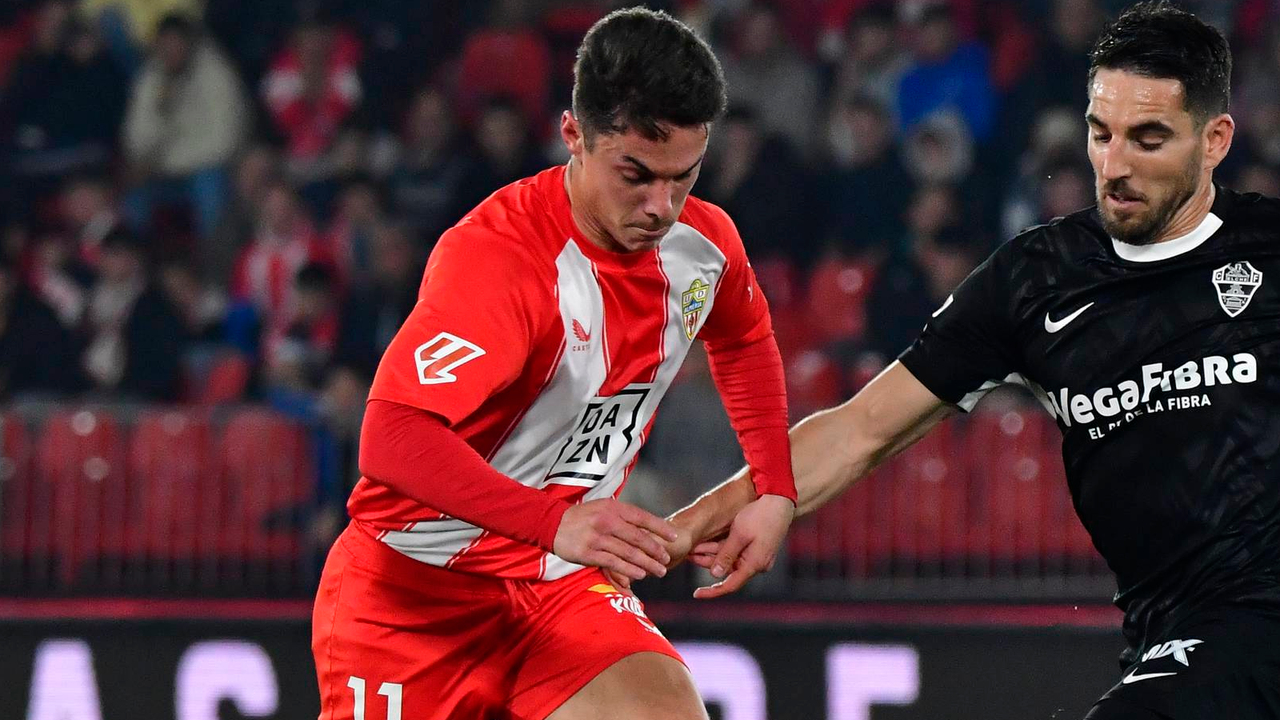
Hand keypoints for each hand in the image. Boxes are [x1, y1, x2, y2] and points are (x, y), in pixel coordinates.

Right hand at [553, 498, 677, 582]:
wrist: (552, 524)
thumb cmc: (582, 517)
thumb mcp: (602, 508)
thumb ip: (622, 515)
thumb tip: (647, 526)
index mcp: (613, 508)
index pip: (642, 517)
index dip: (660, 527)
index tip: (674, 536)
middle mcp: (607, 521)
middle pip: (638, 538)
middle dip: (656, 550)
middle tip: (667, 558)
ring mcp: (598, 538)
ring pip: (629, 553)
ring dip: (647, 563)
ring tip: (659, 570)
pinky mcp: (589, 553)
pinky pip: (614, 563)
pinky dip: (629, 570)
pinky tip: (640, 575)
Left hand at [692, 494, 793, 599]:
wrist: (780, 499)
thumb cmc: (761, 515)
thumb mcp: (739, 535)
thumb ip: (726, 556)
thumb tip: (715, 575)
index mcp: (754, 564)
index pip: (730, 585)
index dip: (712, 591)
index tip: (696, 594)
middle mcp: (757, 564)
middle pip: (728, 570)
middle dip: (707, 563)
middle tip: (688, 556)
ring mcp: (758, 555)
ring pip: (731, 560)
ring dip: (712, 554)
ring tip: (693, 548)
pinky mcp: (757, 546)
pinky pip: (737, 552)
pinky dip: (722, 548)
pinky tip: (706, 543)